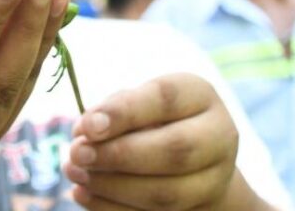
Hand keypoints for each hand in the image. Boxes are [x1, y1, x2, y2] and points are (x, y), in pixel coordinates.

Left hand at [63, 73, 259, 210]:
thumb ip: (115, 110)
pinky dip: (112, 208)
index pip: (166, 98)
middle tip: (77, 153)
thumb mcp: (139, 101)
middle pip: (174, 150)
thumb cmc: (154, 120)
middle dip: (119, 155)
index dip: (123, 112)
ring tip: (76, 173)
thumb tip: (85, 132)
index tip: (87, 126)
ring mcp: (215, 179)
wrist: (193, 161)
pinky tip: (83, 194)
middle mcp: (219, 135)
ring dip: (112, 186)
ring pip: (166, 193)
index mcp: (200, 96)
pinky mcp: (200, 208)